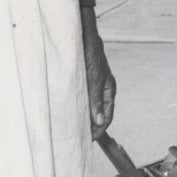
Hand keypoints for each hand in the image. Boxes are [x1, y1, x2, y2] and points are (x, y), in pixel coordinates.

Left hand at [80, 7, 116, 139]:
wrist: (81, 36)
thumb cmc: (90, 53)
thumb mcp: (94, 78)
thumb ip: (96, 100)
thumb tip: (99, 122)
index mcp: (109, 90)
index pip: (107, 117)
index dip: (98, 131)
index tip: (87, 140)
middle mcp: (102, 90)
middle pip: (98, 115)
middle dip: (89, 127)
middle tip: (77, 137)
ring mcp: (92, 87)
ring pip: (89, 108)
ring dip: (82, 118)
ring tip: (72, 128)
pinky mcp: (83, 83)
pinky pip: (81, 100)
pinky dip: (76, 108)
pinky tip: (68, 113)